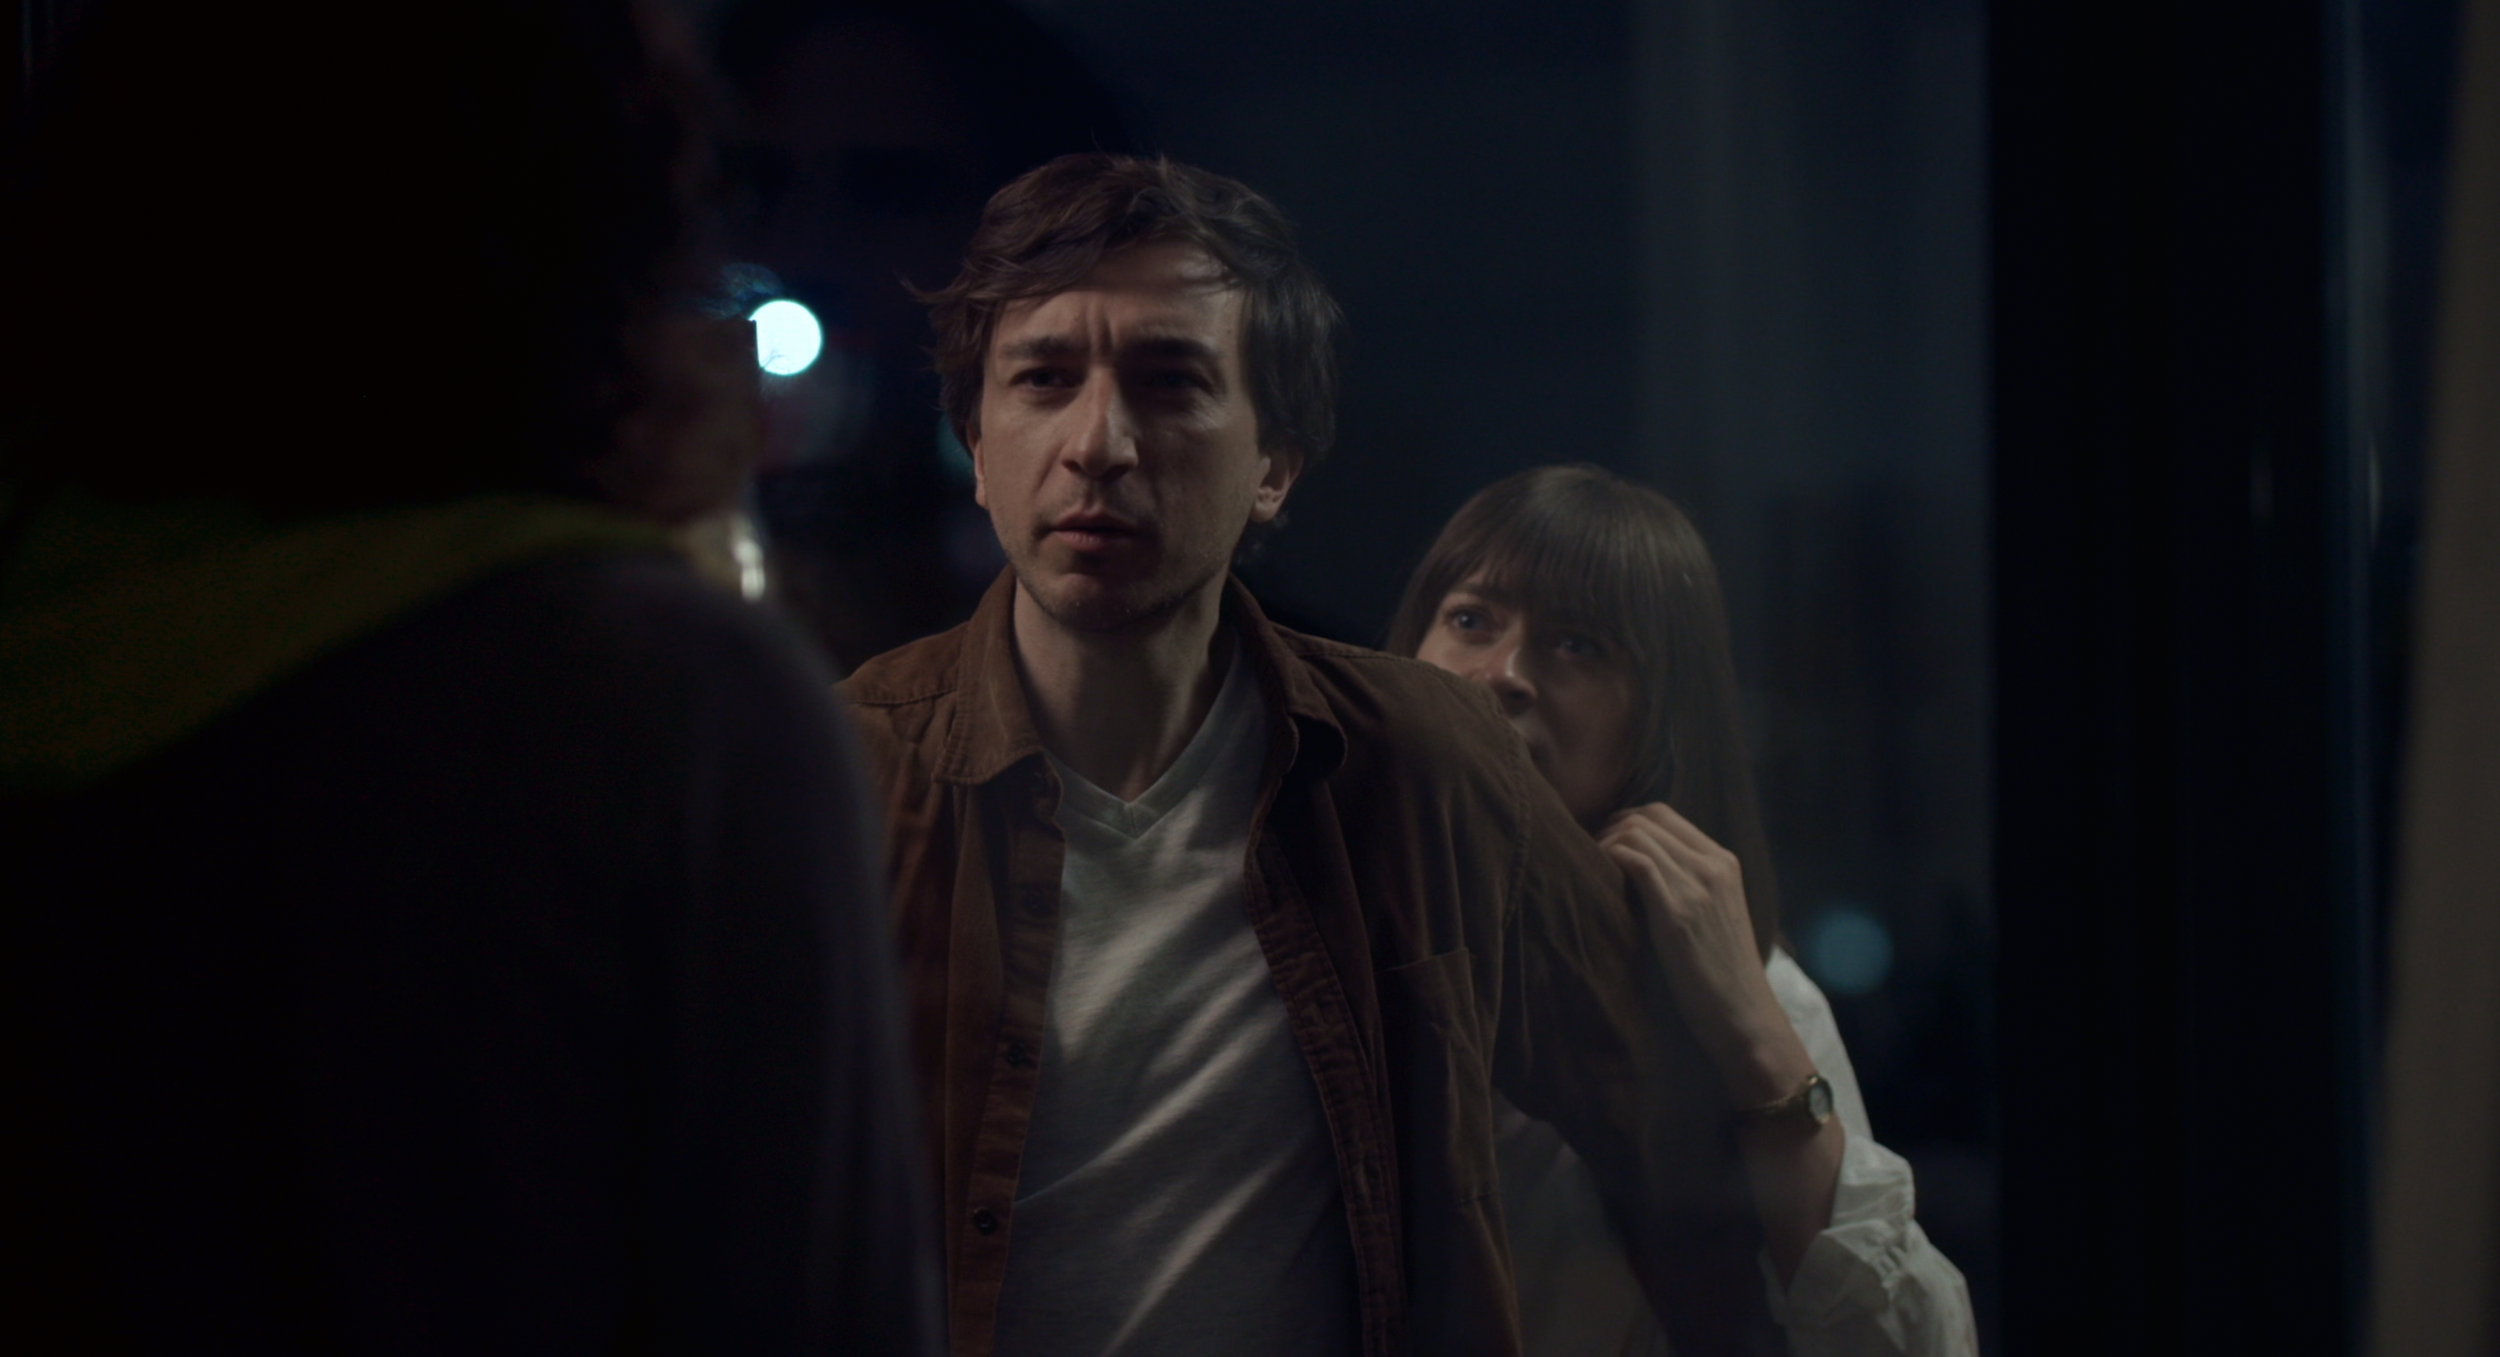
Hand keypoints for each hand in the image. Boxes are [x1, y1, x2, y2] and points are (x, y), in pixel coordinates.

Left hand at [1598, 802, 1810, 1108]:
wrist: (1743, 1016)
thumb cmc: (1719, 976)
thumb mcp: (1711, 916)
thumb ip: (1685, 886)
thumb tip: (1634, 871)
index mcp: (1724, 862)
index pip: (1664, 814)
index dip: (1625, 823)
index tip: (1603, 847)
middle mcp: (1714, 865)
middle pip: (1646, 817)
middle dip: (1609, 829)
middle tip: (1587, 858)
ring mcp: (1699, 885)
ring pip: (1636, 832)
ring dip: (1603, 845)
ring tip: (1588, 872)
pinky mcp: (1679, 910)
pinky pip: (1634, 859)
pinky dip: (1608, 860)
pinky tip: (1597, 882)